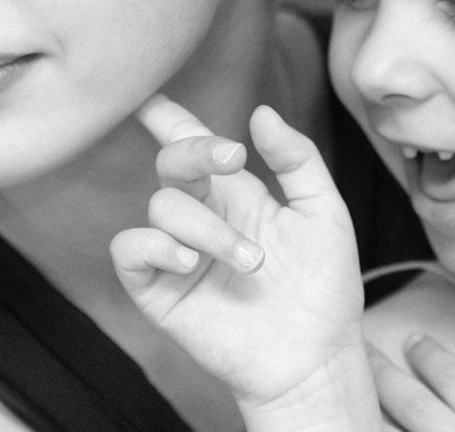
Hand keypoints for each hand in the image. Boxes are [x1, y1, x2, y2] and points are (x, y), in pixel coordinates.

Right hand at [111, 95, 377, 427]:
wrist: (315, 356)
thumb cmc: (323, 286)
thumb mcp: (324, 211)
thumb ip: (296, 159)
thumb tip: (260, 113)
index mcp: (236, 192)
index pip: (193, 145)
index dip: (170, 118)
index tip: (155, 97)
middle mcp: (202, 215)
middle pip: (172, 163)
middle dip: (196, 151)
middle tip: (232, 159)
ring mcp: (178, 253)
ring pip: (162, 206)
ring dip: (208, 227)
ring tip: (251, 262)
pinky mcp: (159, 290)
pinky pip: (130, 250)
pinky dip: (155, 246)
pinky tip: (191, 262)